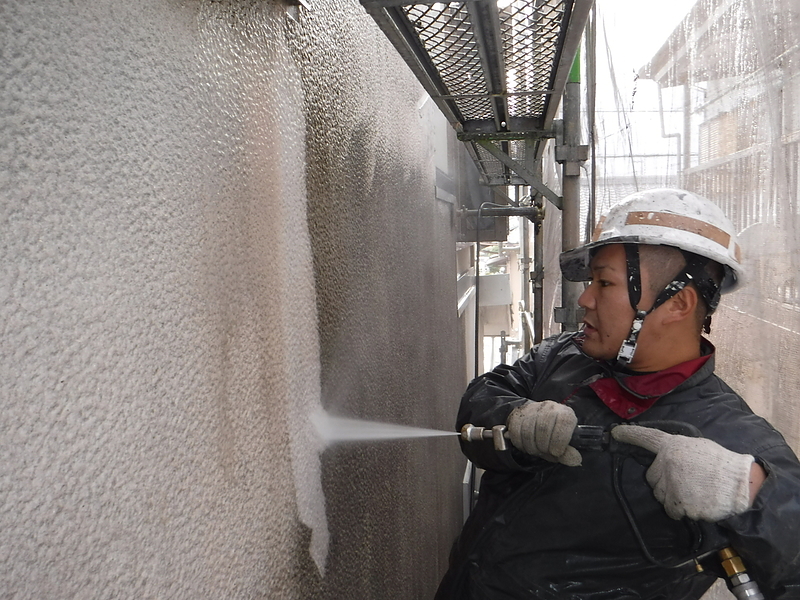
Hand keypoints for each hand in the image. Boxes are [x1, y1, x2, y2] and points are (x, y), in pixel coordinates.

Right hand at [506, 400, 580, 465]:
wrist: (536, 420)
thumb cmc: (552, 435)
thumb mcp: (564, 444)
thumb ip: (568, 453)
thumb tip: (576, 460)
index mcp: (565, 413)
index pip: (564, 421)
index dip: (560, 440)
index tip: (557, 452)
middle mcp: (548, 407)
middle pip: (543, 428)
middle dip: (543, 447)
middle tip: (545, 452)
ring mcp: (531, 409)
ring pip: (528, 431)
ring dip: (531, 447)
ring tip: (536, 450)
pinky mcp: (517, 414)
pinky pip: (515, 432)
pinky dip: (520, 444)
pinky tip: (526, 446)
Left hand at [611, 425, 753, 520]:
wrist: (740, 485)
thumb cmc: (723, 465)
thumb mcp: (698, 447)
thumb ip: (678, 451)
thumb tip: (667, 457)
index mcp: (672, 446)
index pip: (647, 438)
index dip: (630, 434)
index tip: (616, 432)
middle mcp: (666, 463)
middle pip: (651, 477)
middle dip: (663, 481)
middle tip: (685, 481)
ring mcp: (670, 484)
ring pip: (660, 495)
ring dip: (672, 496)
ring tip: (695, 492)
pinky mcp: (677, 503)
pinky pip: (671, 510)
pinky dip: (681, 510)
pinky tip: (697, 503)